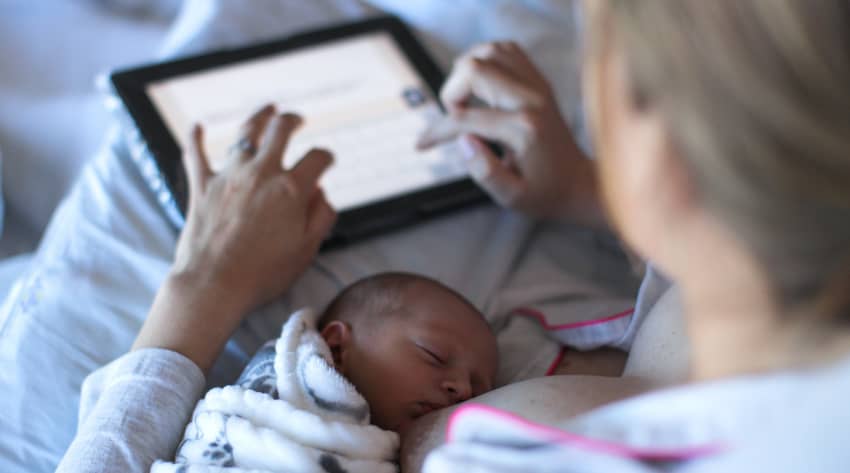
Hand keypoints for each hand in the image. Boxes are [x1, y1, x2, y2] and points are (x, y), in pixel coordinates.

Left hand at [133, 105, 335, 371]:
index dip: (327, 157)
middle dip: (293, 120)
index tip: (327, 161)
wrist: (213, 285)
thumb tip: (321, 193)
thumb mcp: (306, 250)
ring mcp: (229, 176)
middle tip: (297, 120)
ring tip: (267, 111)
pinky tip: (197, 126)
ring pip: (245, 133)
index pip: (317, 158)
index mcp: (291, 190)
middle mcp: (261, 174)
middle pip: (280, 130)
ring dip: (258, 117)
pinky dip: (195, 138)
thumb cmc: (263, 273)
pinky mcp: (202, 186)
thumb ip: (320, 216)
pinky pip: (196, 154)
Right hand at [417, 42, 601, 223]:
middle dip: (451, 92)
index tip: (422, 144)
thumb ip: (485, 172)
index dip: (436, 131)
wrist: (578, 183)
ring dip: (467, 72)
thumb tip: (463, 140)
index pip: (465, 118)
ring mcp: (537, 85)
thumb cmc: (544, 193)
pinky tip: (480, 87)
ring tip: (465, 101)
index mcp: (522, 129)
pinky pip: (506, 51)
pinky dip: (485, 61)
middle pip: (474, 69)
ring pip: (489, 51)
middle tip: (454, 118)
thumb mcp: (511, 198)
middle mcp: (531, 99)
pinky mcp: (539, 81)